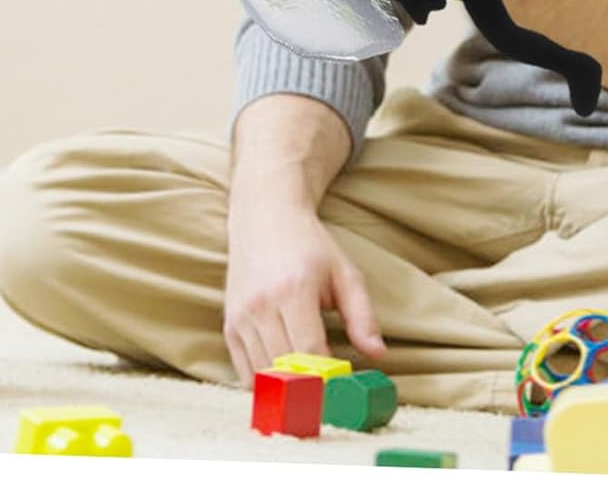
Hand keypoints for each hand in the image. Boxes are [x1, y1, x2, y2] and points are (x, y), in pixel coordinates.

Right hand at [224, 203, 384, 386]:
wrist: (263, 217)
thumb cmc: (309, 245)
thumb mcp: (344, 272)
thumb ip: (363, 315)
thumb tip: (378, 355)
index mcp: (294, 290)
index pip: (310, 352)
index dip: (329, 376)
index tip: (345, 384)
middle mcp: (262, 305)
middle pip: (285, 369)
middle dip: (310, 387)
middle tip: (330, 390)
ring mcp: (241, 316)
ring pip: (264, 375)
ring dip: (288, 387)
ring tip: (309, 382)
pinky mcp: (229, 325)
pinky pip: (245, 372)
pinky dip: (266, 383)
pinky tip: (285, 375)